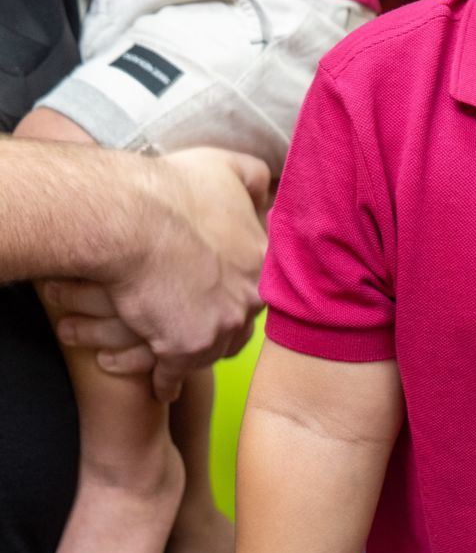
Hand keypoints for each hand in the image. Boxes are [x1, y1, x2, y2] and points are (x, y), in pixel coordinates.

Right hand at [49, 146, 268, 402]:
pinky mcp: (187, 349)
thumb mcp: (226, 166)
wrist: (133, 220)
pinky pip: (175, 375)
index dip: (241, 290)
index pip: (260, 287)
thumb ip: (254, 177)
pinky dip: (165, 381)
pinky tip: (160, 386)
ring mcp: (222, 326)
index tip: (226, 294)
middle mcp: (251, 298)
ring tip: (179, 357)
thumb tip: (266, 189)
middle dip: (223, 326)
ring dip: (195, 354)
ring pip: (212, 351)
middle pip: (240, 324)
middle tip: (203, 327)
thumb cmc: (175, 188)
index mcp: (264, 260)